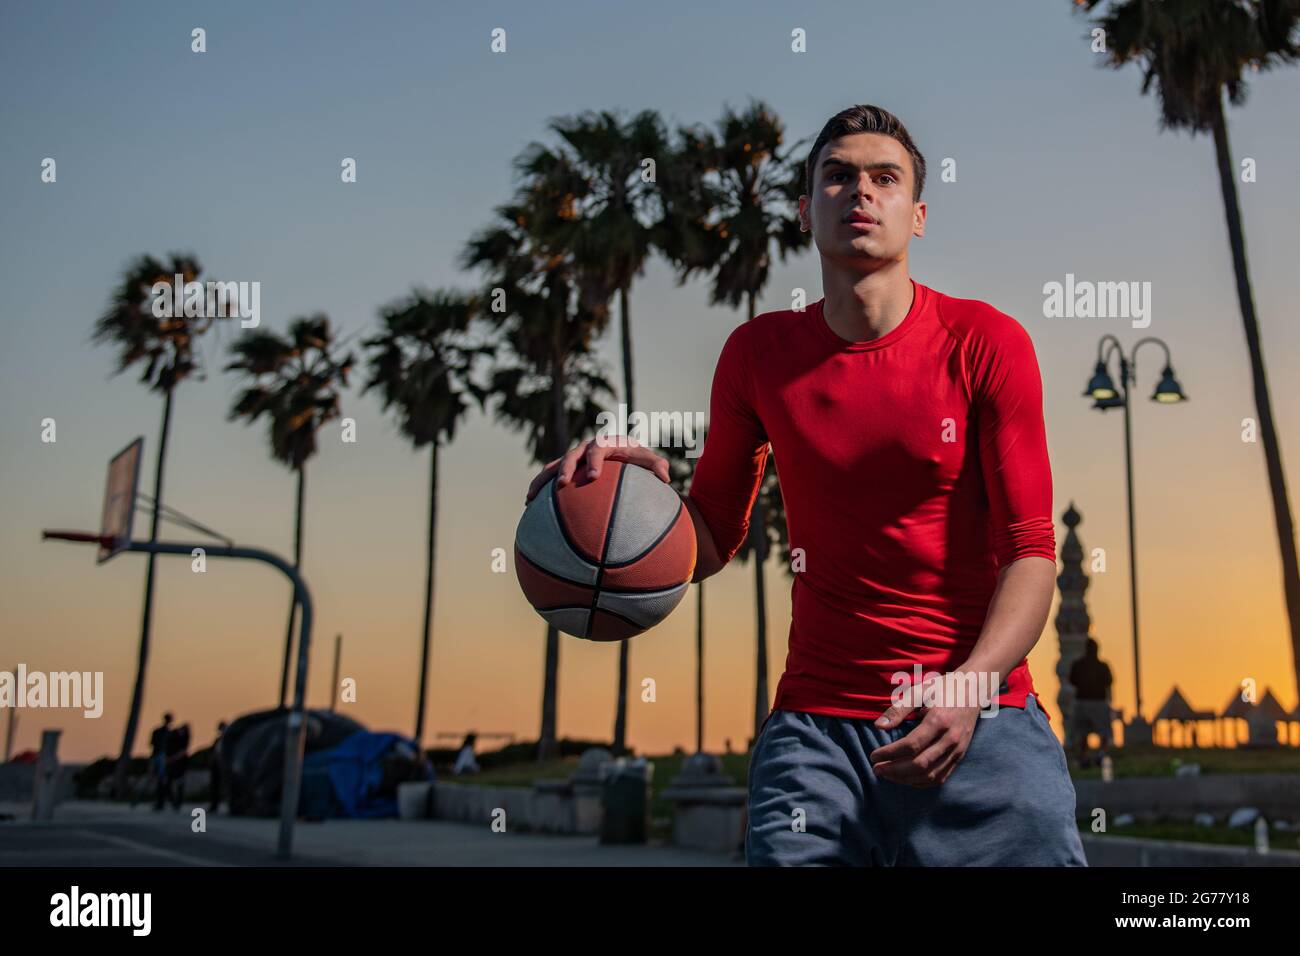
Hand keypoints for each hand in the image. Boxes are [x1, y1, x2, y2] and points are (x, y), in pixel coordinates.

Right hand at [524, 434, 670, 503]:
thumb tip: (666, 477)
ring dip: (542, 481)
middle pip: (571, 456)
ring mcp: (573, 460)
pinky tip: (529, 508)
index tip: (594, 477)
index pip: (598, 449)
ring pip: (553, 467)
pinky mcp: (565, 471)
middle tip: (563, 484)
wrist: (622, 454)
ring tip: (530, 498)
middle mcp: (585, 449)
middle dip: (566, 469)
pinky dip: (539, 491)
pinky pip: (549, 480)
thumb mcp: (648, 460)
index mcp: (605, 444)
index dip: (594, 461)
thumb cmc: (636, 459)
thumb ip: (657, 465)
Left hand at [868, 693, 980, 787]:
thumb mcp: (920, 691)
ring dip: (906, 779)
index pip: (911, 745)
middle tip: (876, 769)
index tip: (873, 756)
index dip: (889, 754)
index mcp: (939, 721)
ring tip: (888, 775)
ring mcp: (958, 750)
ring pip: (930, 775)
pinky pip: (941, 777)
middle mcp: (950, 739)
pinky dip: (922, 782)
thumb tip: (879, 726)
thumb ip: (898, 709)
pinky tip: (906, 779)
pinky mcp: (960, 756)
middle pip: (920, 764)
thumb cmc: (944, 688)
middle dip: (894, 770)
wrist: (974, 690)